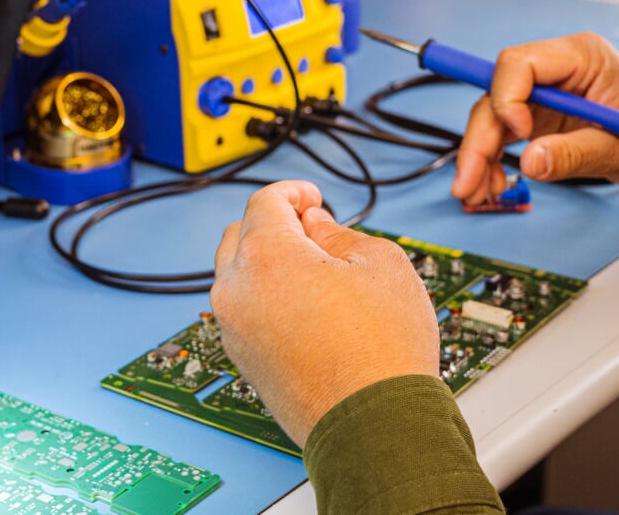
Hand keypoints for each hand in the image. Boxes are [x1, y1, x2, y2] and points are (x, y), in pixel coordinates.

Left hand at [209, 181, 438, 444]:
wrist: (376, 426)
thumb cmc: (383, 352)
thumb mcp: (381, 263)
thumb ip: (339, 232)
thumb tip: (316, 227)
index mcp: (265, 257)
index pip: (265, 202)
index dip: (294, 192)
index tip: (311, 198)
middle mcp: (237, 291)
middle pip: (241, 234)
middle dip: (274, 225)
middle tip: (314, 231)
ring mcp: (235, 330)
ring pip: (239, 276)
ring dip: (268, 263)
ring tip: (316, 274)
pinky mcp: (243, 361)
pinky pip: (245, 312)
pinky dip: (266, 299)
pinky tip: (307, 309)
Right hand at [450, 32, 618, 202]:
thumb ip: (575, 154)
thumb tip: (530, 163)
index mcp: (582, 56)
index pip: (519, 62)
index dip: (507, 96)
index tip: (517, 133)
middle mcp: (557, 69)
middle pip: (498, 93)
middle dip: (479, 138)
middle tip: (468, 181)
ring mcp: (546, 92)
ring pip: (494, 114)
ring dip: (479, 153)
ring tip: (475, 192)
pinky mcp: (541, 114)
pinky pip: (504, 131)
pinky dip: (493, 158)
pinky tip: (493, 183)